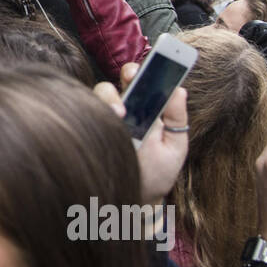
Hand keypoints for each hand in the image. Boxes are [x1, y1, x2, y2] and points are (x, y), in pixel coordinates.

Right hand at [94, 63, 188, 203]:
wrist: (139, 200)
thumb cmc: (158, 172)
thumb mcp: (175, 146)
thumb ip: (177, 119)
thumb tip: (180, 90)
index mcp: (144, 108)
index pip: (141, 80)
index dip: (143, 69)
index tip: (150, 65)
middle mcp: (123, 110)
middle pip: (119, 80)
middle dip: (125, 75)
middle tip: (132, 78)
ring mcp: (106, 120)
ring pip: (100, 94)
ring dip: (109, 98)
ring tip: (120, 114)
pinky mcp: (91, 130)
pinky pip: (86, 114)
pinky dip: (95, 114)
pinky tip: (107, 125)